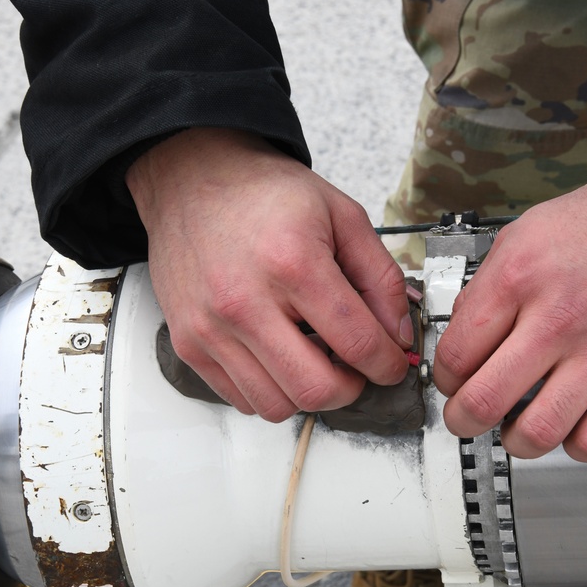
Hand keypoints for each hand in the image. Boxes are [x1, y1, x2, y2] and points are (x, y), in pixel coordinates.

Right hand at [126, 128, 410, 420]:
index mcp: (292, 263)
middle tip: (356, 368)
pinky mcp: (188, 344)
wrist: (192, 180)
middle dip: (351, 388)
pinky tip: (281, 357)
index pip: (356, 343)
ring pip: (276, 405)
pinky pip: (240, 399)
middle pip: (315, 389)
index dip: (387, 365)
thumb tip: (399, 334)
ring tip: (316, 359)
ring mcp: (210, 328)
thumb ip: (381, 277)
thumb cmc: (265, 194)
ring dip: (308, 393)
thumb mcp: (342, 215)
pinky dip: (271, 391)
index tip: (392, 364)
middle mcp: (245, 301)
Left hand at [433, 171, 586, 460]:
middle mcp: (557, 319)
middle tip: (466, 419)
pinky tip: (572, 425)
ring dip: (515, 441)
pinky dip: (576, 445)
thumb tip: (465, 332)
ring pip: (537, 433)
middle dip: (462, 420)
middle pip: (484, 401)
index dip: (445, 380)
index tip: (453, 383)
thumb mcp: (527, 233)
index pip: (456, 356)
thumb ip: (490, 286)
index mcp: (519, 278)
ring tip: (517, 430)